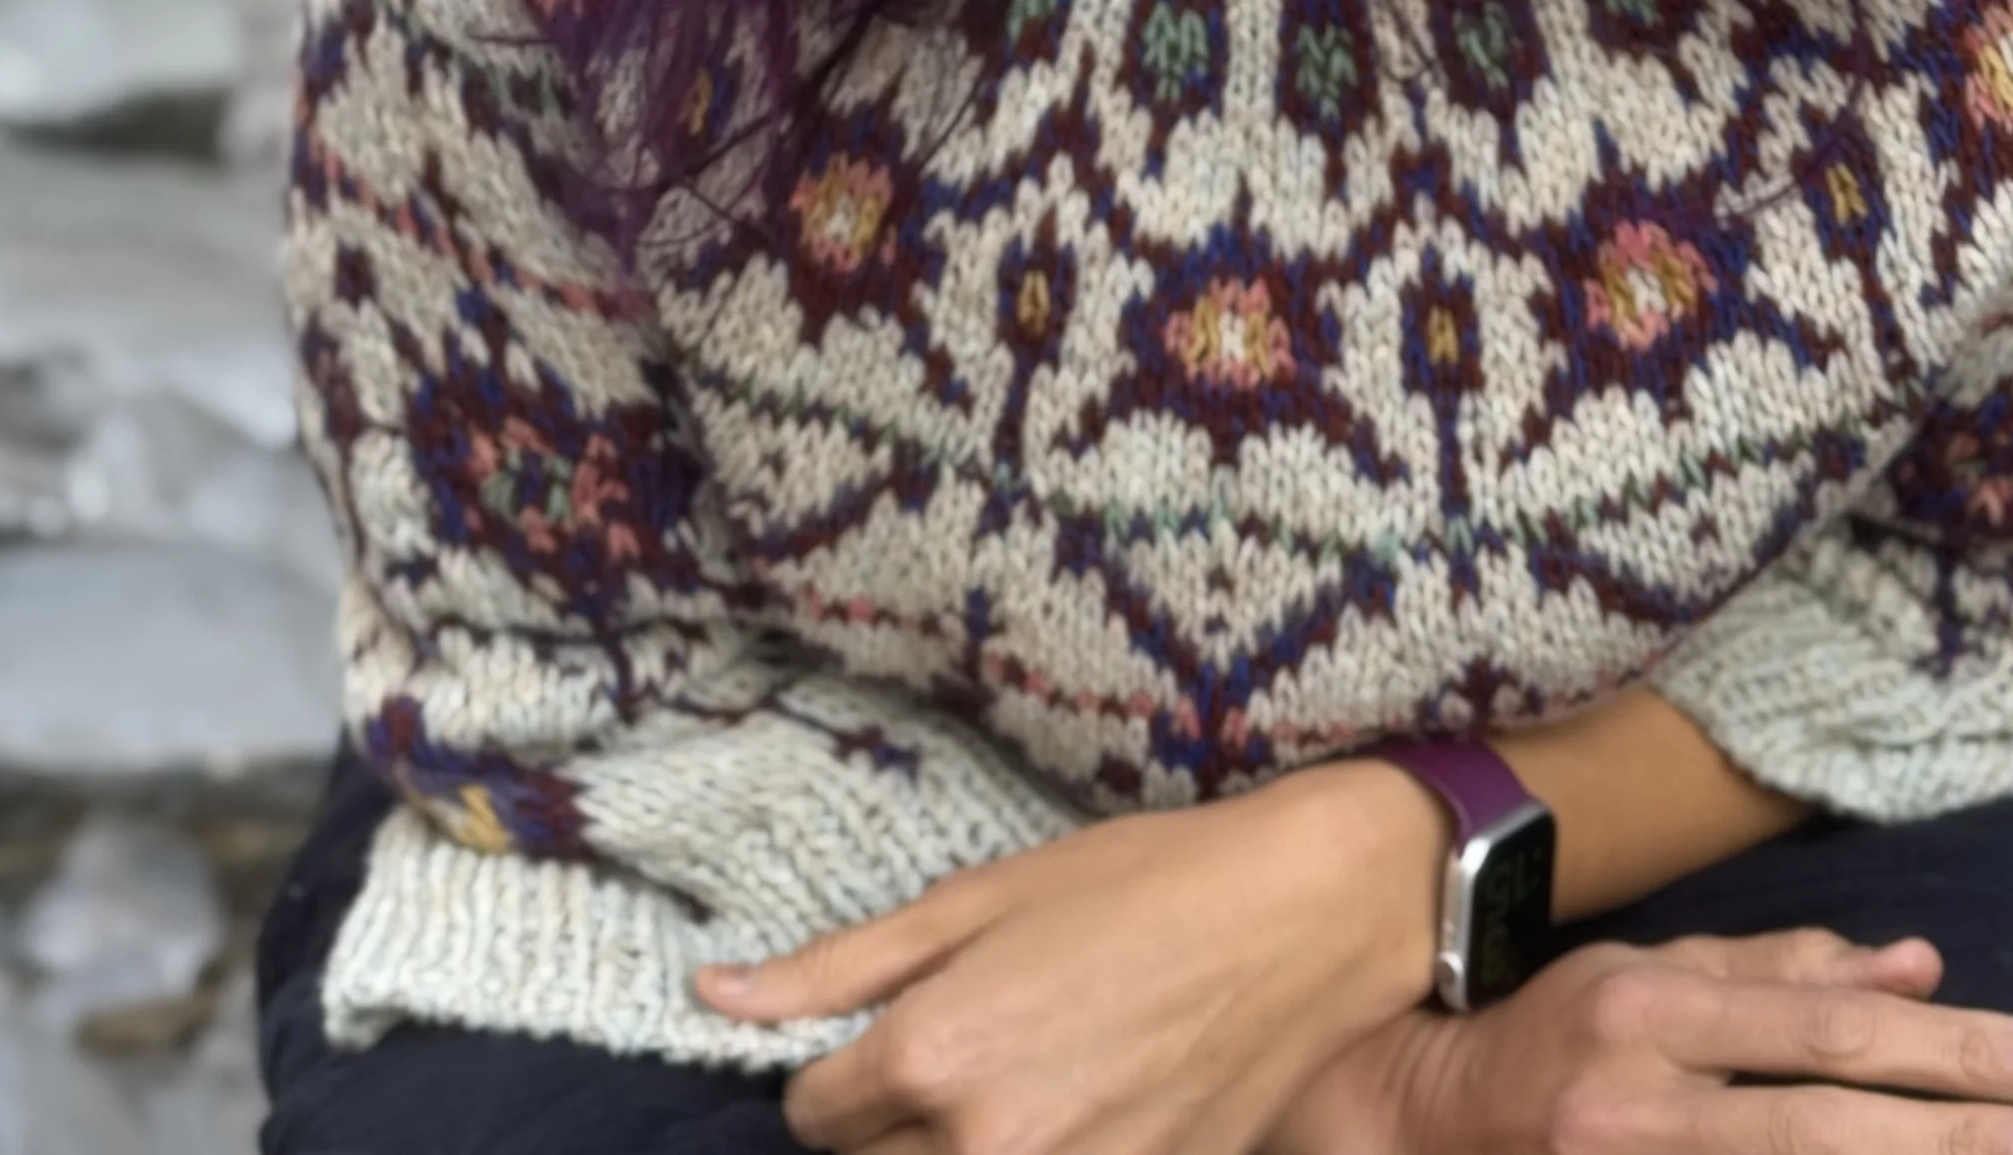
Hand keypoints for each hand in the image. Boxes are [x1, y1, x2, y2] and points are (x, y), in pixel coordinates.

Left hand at [693, 761, 1444, 1154]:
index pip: (811, 1116)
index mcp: (936, 1057)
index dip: (830, 1074)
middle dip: (886, 1122)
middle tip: (952, 1057)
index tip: (875, 1040)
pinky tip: (1067, 1111)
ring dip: (948, 1151)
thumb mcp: (980, 898)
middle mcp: (986, 1148)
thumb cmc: (1139, 885)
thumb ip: (841, 965)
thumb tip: (715, 994)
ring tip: (1005, 1086)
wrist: (1297, 922)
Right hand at [1259, 929, 2012, 1154]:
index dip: (1939, 1047)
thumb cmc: (1547, 1040)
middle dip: (1955, 1127)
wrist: (1412, 1130)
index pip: (1817, 1028)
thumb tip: (1914, 963)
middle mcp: (1642, 1098)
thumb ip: (1778, 971)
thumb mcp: (1649, 977)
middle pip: (1822, 1117)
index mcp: (1648, 1009)